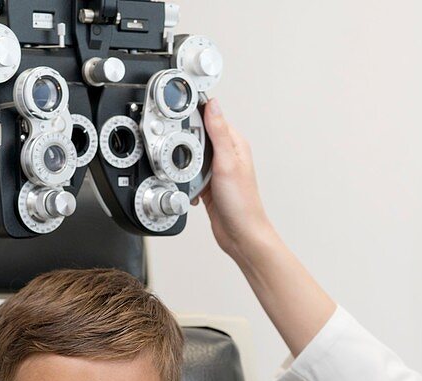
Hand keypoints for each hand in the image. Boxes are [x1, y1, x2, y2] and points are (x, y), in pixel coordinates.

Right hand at [194, 99, 278, 260]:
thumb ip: (218, 132)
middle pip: (197, 138)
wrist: (241, 235)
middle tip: (184, 156)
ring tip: (190, 176)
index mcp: (235, 144)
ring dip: (186, 166)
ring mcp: (217, 171)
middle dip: (186, 145)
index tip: (180, 118)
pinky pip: (190, 176)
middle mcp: (227, 155)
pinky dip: (187, 182)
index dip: (194, 116)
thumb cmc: (241, 203)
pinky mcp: (208, 185)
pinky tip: (191, 190)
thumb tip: (213, 104)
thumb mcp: (227, 162)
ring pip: (191, 157)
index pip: (211, 118)